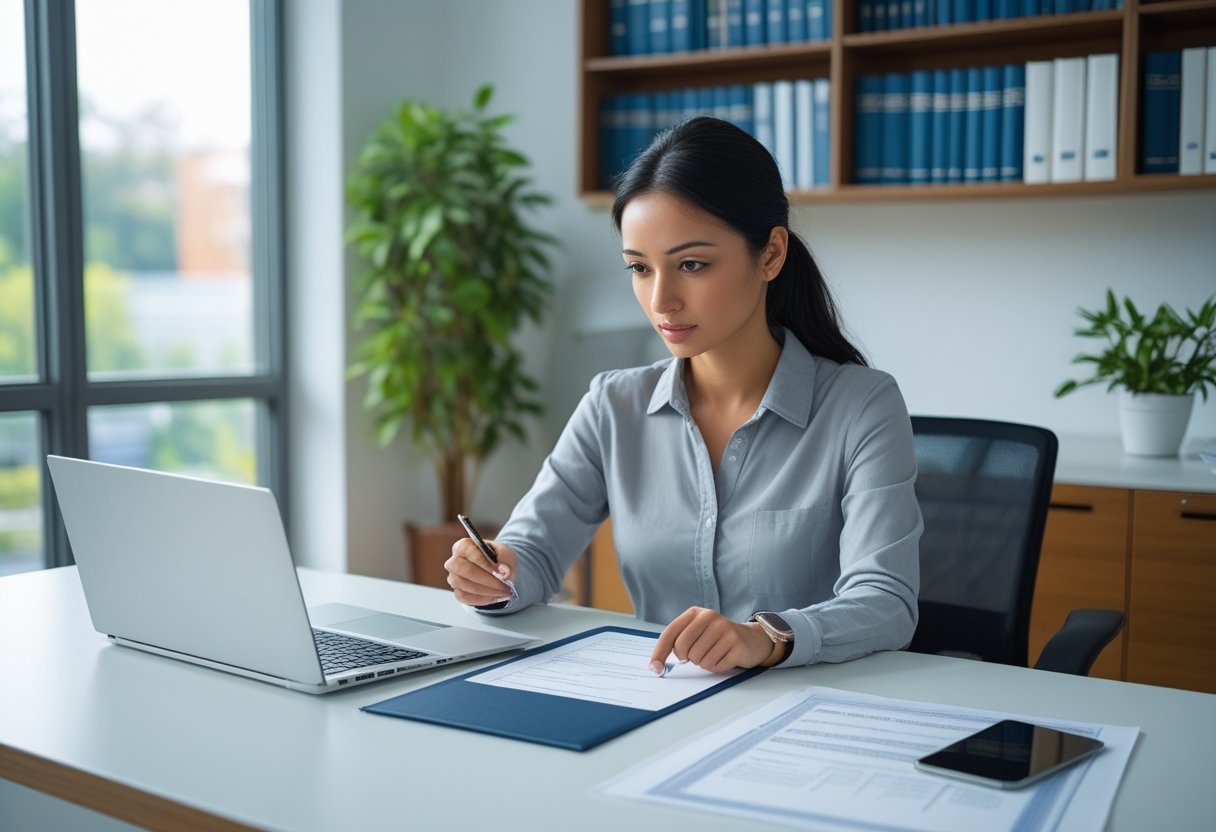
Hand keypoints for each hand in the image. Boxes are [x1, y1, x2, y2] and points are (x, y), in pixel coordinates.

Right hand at [444, 538, 518, 606]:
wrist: (496, 571)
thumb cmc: (498, 558)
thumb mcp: (506, 554)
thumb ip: (505, 560)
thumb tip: (504, 572)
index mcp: (463, 546)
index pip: (470, 553)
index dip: (485, 563)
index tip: (500, 572)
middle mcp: (454, 561)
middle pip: (464, 570)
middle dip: (486, 580)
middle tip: (504, 586)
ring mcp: (453, 577)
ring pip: (464, 586)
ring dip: (487, 591)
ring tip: (504, 592)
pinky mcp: (457, 591)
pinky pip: (466, 598)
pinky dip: (483, 599)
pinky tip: (496, 596)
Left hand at [648, 606, 774, 673]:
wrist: (751, 639)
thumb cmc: (717, 638)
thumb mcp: (698, 631)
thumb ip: (678, 641)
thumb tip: (656, 664)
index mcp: (696, 613)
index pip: (670, 633)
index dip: (659, 652)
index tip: (654, 667)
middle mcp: (710, 617)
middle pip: (683, 649)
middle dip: (687, 658)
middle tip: (697, 655)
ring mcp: (725, 629)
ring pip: (699, 660)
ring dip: (704, 663)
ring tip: (715, 653)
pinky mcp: (737, 644)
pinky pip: (715, 666)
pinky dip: (717, 666)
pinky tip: (725, 657)